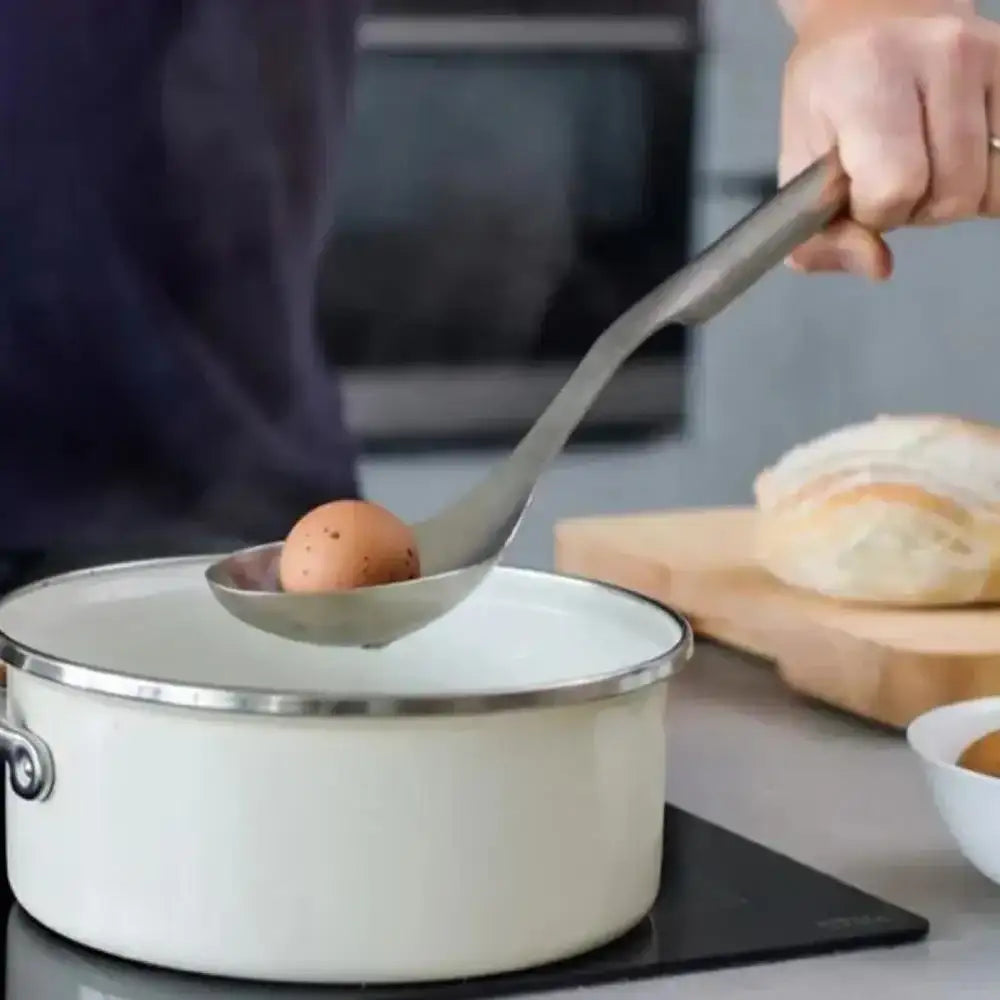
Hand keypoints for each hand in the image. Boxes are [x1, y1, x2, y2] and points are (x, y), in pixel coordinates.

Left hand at [780, 0, 999, 279]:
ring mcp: (988, 56)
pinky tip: (955, 155)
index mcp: (867, 77)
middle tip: (891, 175)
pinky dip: (985, 178)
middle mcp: (938, 55)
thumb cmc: (830, 96)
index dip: (875, 210)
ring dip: (952, 195)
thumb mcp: (799, 164)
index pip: (895, 186)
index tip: (859, 193)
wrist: (871, 13)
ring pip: (990, 187)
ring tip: (923, 162)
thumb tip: (877, 266)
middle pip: (950, 194)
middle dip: (916, 207)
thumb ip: (820, 236)